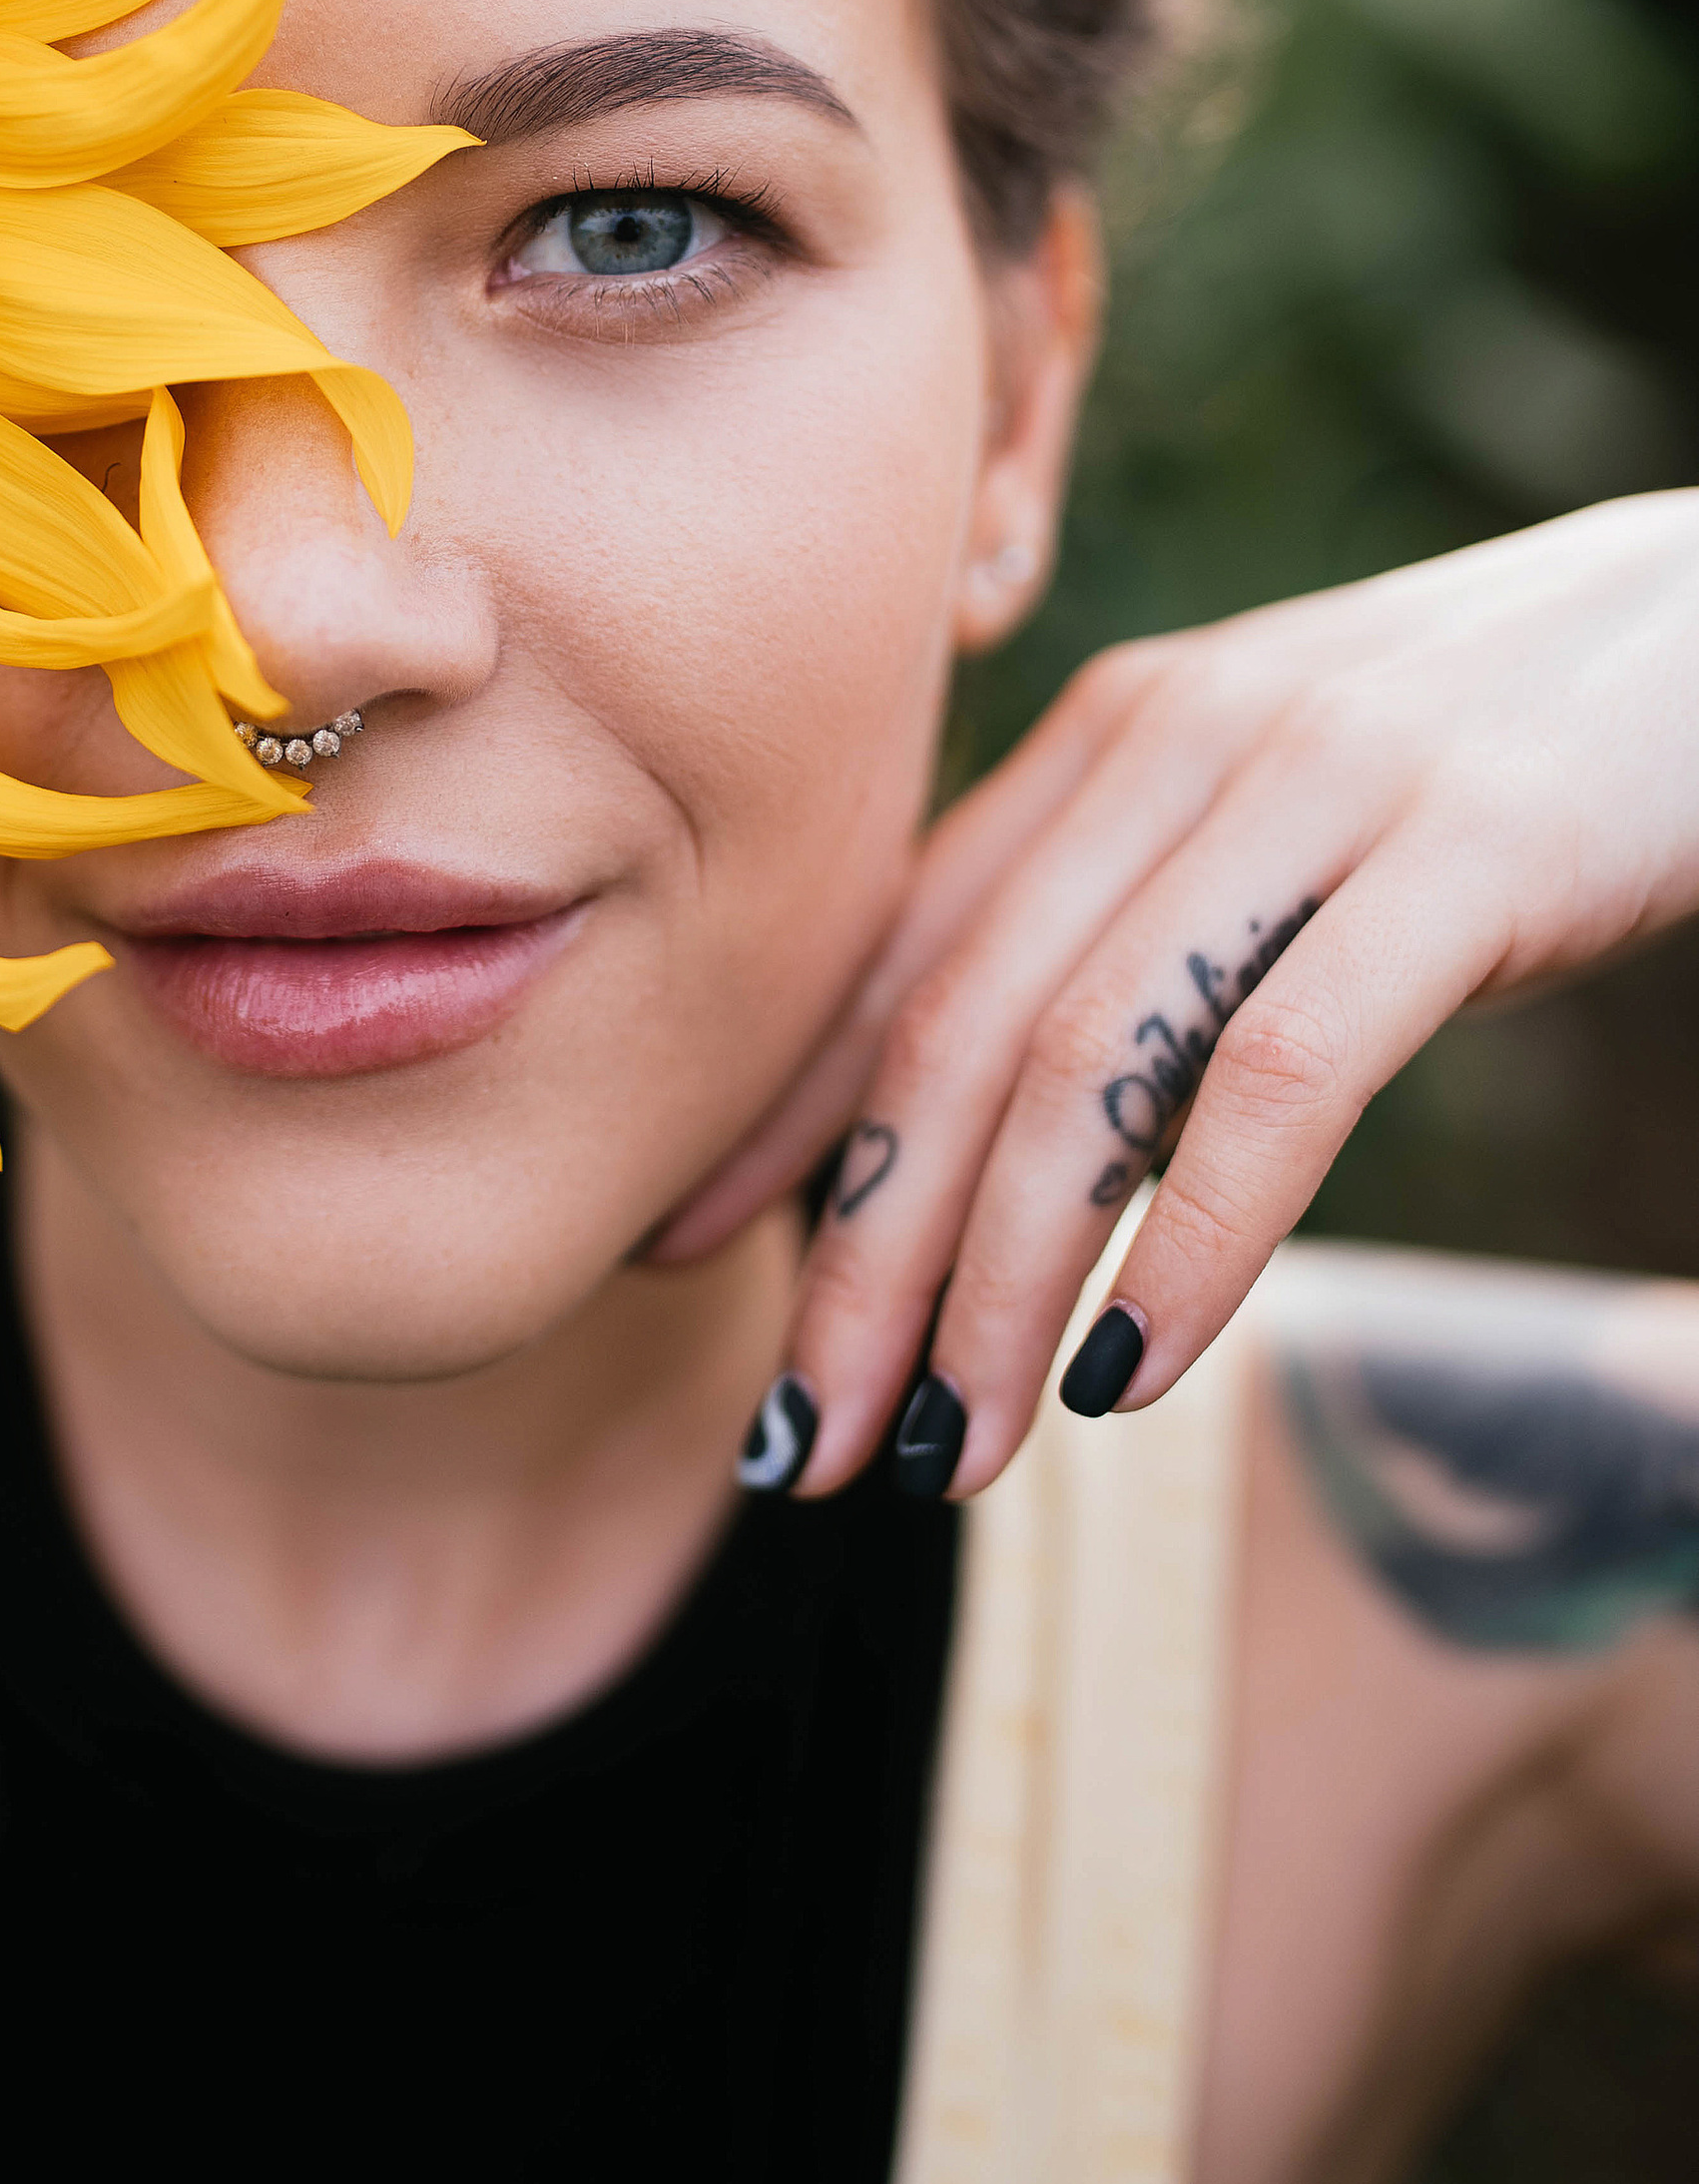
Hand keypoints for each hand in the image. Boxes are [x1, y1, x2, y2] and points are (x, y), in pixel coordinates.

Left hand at [668, 491, 1698, 1499]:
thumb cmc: (1501, 744)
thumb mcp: (1283, 811)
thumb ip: (1139, 914)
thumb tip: (1002, 1122)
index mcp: (1113, 734)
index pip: (895, 945)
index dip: (783, 1115)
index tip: (682, 1260)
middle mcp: (1178, 741)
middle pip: (956, 1027)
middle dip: (862, 1252)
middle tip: (805, 1437)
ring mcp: (1322, 785)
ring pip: (1090, 1063)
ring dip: (1001, 1283)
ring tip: (954, 1449)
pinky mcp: (1473, 850)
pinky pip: (1288, 1067)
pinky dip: (1198, 1232)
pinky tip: (1139, 1367)